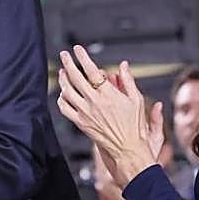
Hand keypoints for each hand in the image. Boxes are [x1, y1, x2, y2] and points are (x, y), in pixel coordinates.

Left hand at [56, 46, 159, 188]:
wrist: (128, 150)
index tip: (78, 49)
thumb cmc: (135, 128)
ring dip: (63, 79)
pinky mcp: (81, 123)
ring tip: (62, 71)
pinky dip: (61, 99)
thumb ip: (128, 81)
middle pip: (75, 78)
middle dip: (68, 63)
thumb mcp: (137, 100)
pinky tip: (63, 94)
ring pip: (67, 92)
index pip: (91, 70)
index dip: (83, 57)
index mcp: (109, 95)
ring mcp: (86, 113)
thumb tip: (123, 65)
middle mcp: (95, 102)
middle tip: (64, 55)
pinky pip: (65, 109)